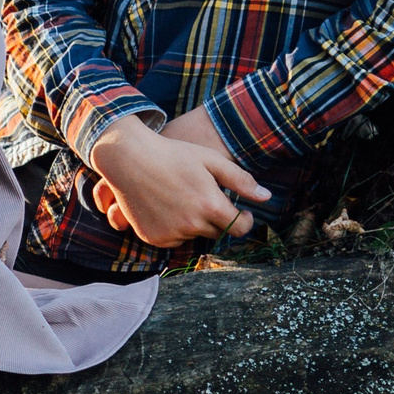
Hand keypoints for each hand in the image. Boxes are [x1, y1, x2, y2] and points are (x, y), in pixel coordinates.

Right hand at [88, 112, 270, 247]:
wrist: (128, 159)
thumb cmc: (173, 155)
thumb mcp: (210, 160)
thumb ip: (240, 180)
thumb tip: (266, 197)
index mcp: (210, 205)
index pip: (240, 228)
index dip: (245, 221)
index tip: (243, 213)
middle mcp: (192, 224)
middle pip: (217, 232)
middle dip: (217, 219)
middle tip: (205, 198)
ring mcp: (171, 233)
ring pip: (194, 236)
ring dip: (195, 223)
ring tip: (182, 198)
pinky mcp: (153, 238)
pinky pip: (173, 239)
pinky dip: (174, 228)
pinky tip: (166, 207)